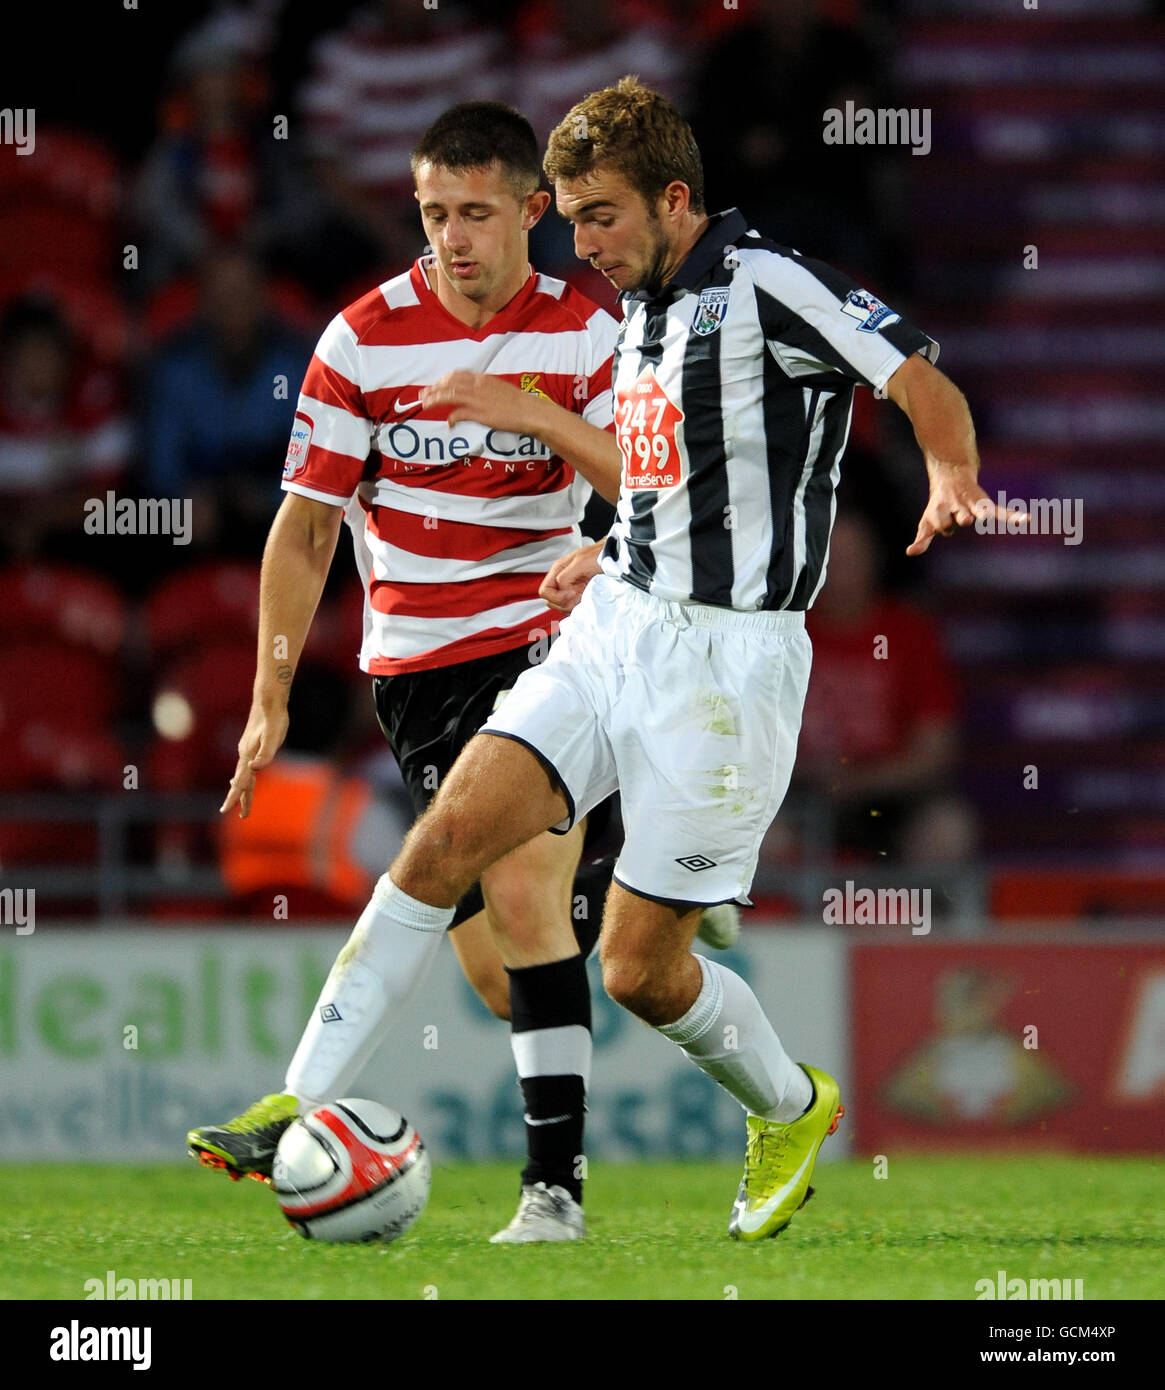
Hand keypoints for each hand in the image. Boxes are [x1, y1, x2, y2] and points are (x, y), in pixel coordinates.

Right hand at [220, 702, 288, 817]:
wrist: (268, 701)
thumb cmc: (273, 718)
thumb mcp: (273, 735)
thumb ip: (265, 752)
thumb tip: (255, 768)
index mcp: (248, 755)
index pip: (241, 781)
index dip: (235, 796)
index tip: (226, 810)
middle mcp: (245, 754)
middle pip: (241, 782)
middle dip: (239, 799)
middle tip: (238, 815)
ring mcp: (247, 751)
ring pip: (244, 776)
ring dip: (243, 792)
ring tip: (242, 807)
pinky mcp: (251, 747)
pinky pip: (247, 769)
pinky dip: (246, 780)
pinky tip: (246, 782)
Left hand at [420, 371, 537, 432]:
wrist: (529, 411)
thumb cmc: (518, 402)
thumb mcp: (500, 388)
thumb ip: (486, 388)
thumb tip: (476, 392)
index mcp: (483, 379)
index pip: (457, 375)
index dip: (444, 380)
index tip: (436, 385)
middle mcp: (478, 386)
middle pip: (449, 384)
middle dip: (434, 389)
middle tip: (423, 394)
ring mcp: (478, 399)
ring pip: (450, 395)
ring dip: (435, 400)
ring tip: (426, 404)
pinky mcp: (480, 414)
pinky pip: (459, 413)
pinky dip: (451, 417)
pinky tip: (448, 423)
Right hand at [540, 542, 603, 612]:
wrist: (615, 556)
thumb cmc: (601, 555)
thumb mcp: (581, 563)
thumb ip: (566, 576)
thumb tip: (561, 590)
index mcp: (558, 570)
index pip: (545, 592)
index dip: (556, 597)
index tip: (571, 594)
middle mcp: (562, 580)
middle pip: (552, 602)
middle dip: (565, 603)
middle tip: (579, 597)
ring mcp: (571, 588)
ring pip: (562, 606)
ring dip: (573, 605)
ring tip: (585, 597)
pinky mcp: (580, 595)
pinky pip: (573, 607)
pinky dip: (579, 607)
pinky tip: (587, 600)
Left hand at [906, 462, 1027, 555]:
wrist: (951, 477)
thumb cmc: (938, 506)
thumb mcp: (927, 523)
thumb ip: (922, 539)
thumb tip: (909, 552)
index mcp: (943, 511)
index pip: (943, 525)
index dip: (943, 526)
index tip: (943, 529)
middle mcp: (958, 508)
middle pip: (961, 518)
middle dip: (963, 518)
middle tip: (965, 519)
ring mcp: (973, 506)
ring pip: (980, 511)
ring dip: (985, 514)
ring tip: (991, 516)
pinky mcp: (986, 506)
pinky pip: (1001, 512)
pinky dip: (1014, 517)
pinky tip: (1027, 520)